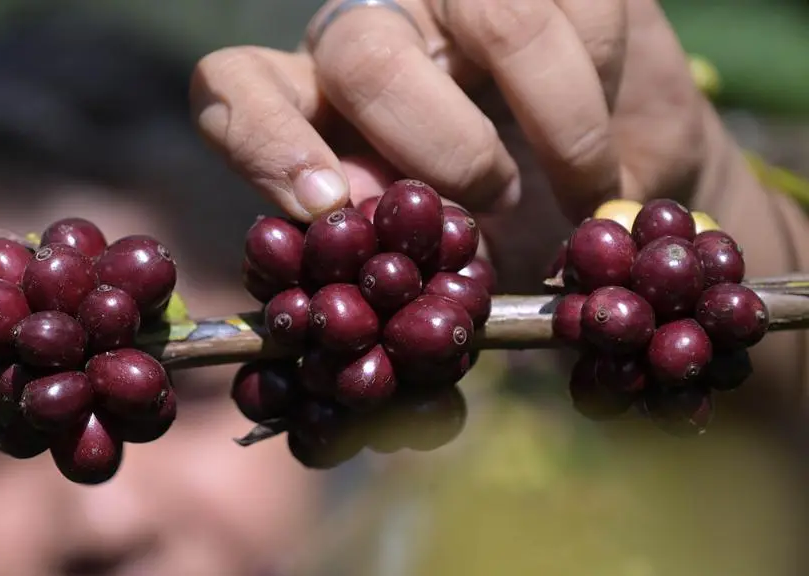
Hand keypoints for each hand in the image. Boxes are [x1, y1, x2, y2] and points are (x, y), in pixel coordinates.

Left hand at [191, 0, 711, 283]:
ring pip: (494, 19)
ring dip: (551, 127)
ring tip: (572, 198)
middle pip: (364, 55)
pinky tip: (605, 160)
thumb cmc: (503, 231)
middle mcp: (371, 37)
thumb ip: (411, 262)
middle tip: (488, 211)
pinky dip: (603, 106)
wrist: (606, 184)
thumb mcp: (447, 261)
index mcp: (313, 109)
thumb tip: (392, 280)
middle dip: (438, 149)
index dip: (265, 138)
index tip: (325, 206)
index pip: (237, 88)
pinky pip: (586, 18)